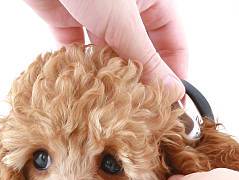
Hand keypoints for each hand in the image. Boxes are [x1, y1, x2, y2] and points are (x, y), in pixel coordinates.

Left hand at [23, 0, 186, 99]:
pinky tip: (82, 85)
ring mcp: (94, 12)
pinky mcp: (65, 17)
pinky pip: (77, 49)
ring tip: (111, 104)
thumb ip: (144, 56)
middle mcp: (124, 7)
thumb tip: (170, 89)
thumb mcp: (123, 20)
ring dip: (107, 76)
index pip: (171, 39)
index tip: (169, 103)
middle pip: (138, 50)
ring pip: (107, 53)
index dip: (173, 71)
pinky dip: (79, 66)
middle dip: (138, 78)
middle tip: (138, 111)